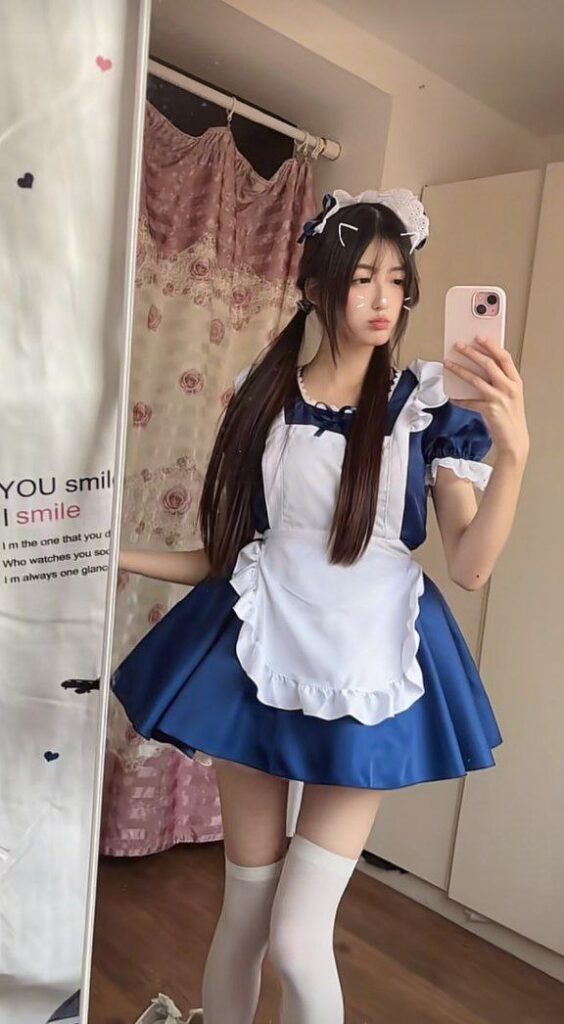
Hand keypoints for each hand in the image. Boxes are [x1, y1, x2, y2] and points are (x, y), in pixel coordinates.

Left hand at [444, 337, 529, 459]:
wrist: (515, 441)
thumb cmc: (510, 417)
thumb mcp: (510, 395)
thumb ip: (499, 381)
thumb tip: (478, 368)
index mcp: (516, 381)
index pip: (504, 357)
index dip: (491, 345)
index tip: (479, 337)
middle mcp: (509, 388)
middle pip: (489, 364)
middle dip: (472, 352)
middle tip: (459, 345)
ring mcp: (500, 399)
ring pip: (476, 379)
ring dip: (460, 370)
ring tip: (449, 363)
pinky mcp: (489, 410)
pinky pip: (469, 402)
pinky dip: (459, 399)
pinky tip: (452, 397)